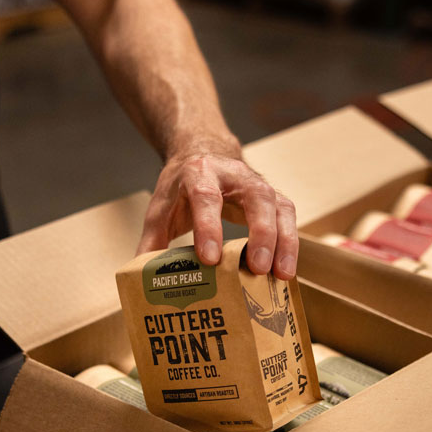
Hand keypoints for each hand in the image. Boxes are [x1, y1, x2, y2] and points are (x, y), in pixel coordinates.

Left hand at [137, 150, 297, 278]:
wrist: (204, 153)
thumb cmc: (181, 187)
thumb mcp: (160, 208)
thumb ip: (151, 240)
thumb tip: (141, 278)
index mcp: (199, 173)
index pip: (206, 197)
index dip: (209, 227)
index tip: (210, 258)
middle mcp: (234, 175)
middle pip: (256, 198)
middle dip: (260, 233)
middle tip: (258, 268)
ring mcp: (258, 184)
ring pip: (279, 207)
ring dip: (284, 241)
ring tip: (282, 275)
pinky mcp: (273, 197)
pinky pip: (288, 217)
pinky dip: (291, 243)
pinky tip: (286, 270)